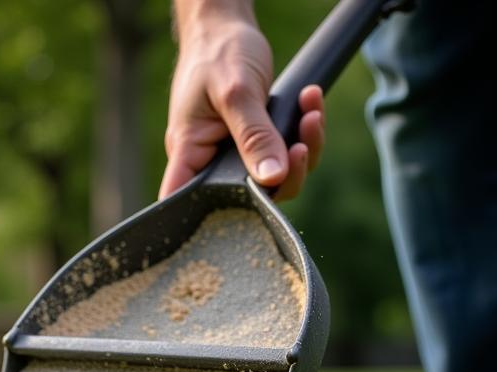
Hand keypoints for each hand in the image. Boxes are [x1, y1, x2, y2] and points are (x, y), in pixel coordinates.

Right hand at [159, 11, 324, 200]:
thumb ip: (254, 137)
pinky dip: (302, 131)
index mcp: (189, 154)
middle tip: (300, 147)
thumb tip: (272, 178)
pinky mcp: (255, 143)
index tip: (252, 209)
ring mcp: (234, 154)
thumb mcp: (236, 93)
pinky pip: (284, 153)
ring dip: (301, 148)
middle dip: (284, 176)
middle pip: (245, 198)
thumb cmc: (218, 53)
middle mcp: (209, 161)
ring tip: (311, 113)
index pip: (186, 203)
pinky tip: (308, 102)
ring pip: (273, 177)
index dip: (212, 221)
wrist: (227, 25)